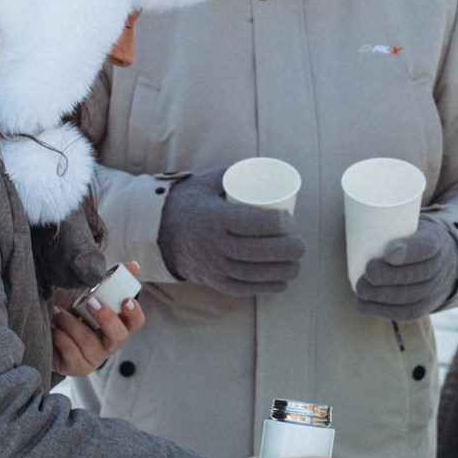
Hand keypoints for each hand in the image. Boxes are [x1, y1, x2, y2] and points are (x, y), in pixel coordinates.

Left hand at [49, 266, 141, 378]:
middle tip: (90, 301)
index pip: (136, 323)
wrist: (41, 323)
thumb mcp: (87, 289)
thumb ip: (110, 278)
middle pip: (119, 337)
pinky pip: (71, 352)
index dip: (134, 313)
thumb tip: (134, 265)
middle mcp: (109, 344)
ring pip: (89, 342)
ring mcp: (94, 359)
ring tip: (57, 312)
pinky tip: (53, 329)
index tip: (126, 300)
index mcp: (117, 325)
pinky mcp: (77, 368)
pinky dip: (60, 336)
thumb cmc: (69, 307)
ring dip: (71, 323)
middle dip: (106, 318)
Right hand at [157, 168, 306, 294]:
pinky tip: (281, 282)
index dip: (276, 224)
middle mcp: (213, 244)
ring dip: (280, 272)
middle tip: (301, 245)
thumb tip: (267, 169)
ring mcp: (212, 265)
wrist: (155, 231)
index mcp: (214, 217)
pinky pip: (242, 288)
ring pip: (252, 273)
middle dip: (285, 251)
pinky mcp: (213, 280)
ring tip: (296, 265)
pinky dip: (264, 287)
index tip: (291, 221)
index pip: (250, 223)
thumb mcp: (208, 182)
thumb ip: (236, 175)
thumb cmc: (188, 202)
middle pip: (256, 251)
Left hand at [355, 219, 457, 320]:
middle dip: (390, 276)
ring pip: (410, 297)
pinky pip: (407, 313)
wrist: (441, 258)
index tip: (387, 251)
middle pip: (417, 276)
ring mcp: (434, 289)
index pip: (427, 247)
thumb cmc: (411, 235)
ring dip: (382, 296)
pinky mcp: (425, 305)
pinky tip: (364, 305)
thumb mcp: (407, 220)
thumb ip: (382, 217)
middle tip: (366, 272)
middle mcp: (440, 266)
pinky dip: (383, 310)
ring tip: (360, 290)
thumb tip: (345, 209)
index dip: (408, 251)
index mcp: (435, 240)